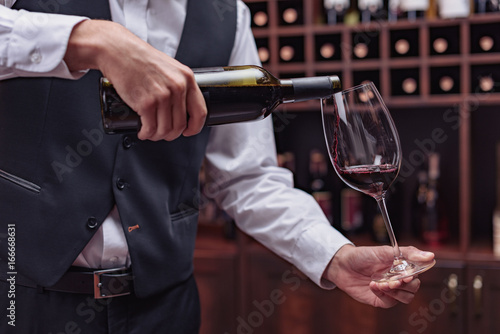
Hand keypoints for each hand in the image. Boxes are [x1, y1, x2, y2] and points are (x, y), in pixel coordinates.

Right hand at [64, 20, 206, 140]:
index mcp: (187, 79)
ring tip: (151, 132)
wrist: (118, 50)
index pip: (200, 112)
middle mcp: (178, 88)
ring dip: (158, 136)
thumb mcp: (169, 67)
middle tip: (163, 133)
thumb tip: (181, 108)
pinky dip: (146, 134)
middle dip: (171, 134)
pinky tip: (143, 132)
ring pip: (165, 130)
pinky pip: (150, 128)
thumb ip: (178, 84)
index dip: (195, 127)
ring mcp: (162, 96)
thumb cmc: (140, 58)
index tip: (188, 131)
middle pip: (181, 125)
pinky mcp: (146, 103)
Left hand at [323, 244, 434, 307]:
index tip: (407, 273)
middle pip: (414, 287)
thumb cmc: (363, 255)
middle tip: (393, 280)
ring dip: (395, 291)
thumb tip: (430, 256)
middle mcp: (398, 278)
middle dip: (405, 284)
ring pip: (406, 298)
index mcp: (401, 266)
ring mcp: (390, 290)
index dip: (416, 275)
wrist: (342, 264)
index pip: (418, 273)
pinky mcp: (380, 299)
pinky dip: (382, 294)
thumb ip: (407, 253)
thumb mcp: (384, 250)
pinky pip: (390, 302)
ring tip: (382, 283)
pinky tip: (373, 285)